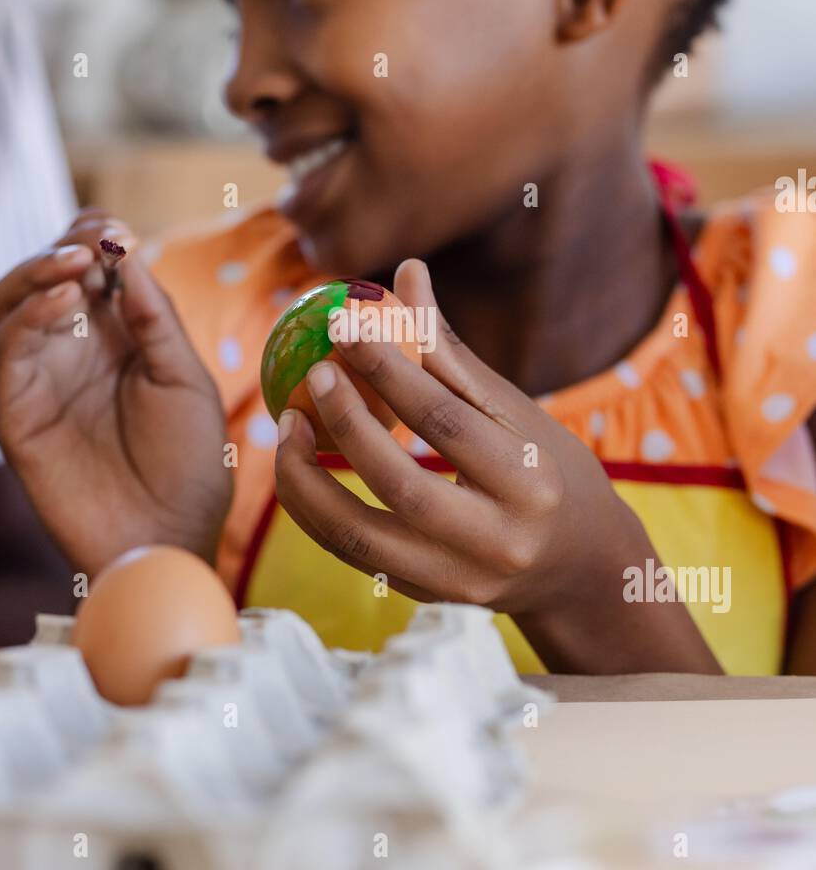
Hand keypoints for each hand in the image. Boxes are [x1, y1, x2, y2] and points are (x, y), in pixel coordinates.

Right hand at [0, 209, 232, 578]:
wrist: (173, 537)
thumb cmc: (191, 465)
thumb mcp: (186, 377)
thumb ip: (155, 316)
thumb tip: (124, 248)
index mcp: (117, 339)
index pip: (89, 269)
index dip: (96, 239)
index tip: (117, 230)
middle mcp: (73, 353)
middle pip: (43, 276)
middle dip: (66, 246)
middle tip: (96, 239)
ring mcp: (41, 380)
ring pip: (11, 303)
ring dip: (38, 270)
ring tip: (77, 262)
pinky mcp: (17, 412)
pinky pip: (9, 350)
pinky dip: (32, 315)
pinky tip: (67, 302)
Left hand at [274, 260, 719, 672]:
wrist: (582, 570)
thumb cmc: (548, 470)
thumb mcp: (517, 411)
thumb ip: (451, 353)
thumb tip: (405, 271)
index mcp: (530, 480)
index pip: (449, 421)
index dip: (392, 369)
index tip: (346, 323)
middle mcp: (498, 540)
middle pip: (405, 485)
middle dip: (348, 425)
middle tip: (313, 375)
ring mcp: (460, 581)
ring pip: (363, 538)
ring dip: (310, 482)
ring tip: (287, 427)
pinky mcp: (429, 598)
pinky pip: (356, 557)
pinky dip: (316, 512)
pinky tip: (296, 469)